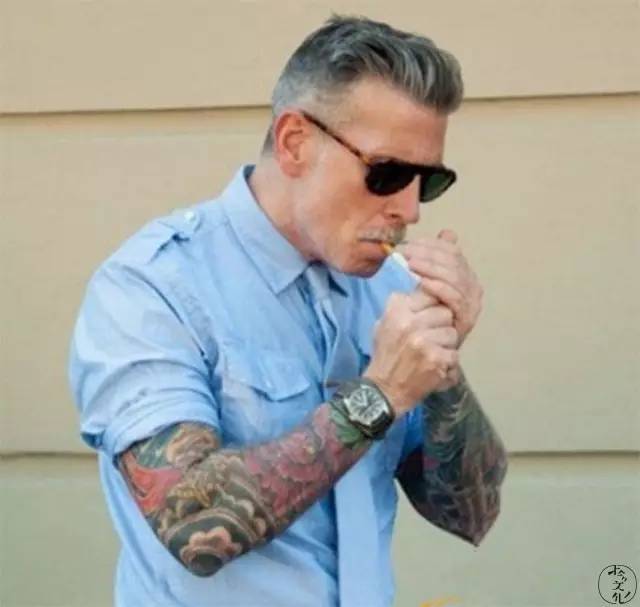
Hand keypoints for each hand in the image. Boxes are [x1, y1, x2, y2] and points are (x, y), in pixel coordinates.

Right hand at [364, 288, 458, 416]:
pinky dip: (447, 363)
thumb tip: (425, 285)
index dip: (432, 308)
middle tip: (429, 339)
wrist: (384, 390)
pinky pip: (454, 354)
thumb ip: (404, 306)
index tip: (427, 319)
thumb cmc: (386, 355)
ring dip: (446, 344)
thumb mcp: (385, 323)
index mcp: (397, 310)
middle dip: (441, 325)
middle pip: (445, 312)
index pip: (430, 294)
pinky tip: (434, 367)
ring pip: (452, 332)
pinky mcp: (436, 359)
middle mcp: (410, 322)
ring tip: (431, 354)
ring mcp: (424, 341)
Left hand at [399, 229, 483, 347]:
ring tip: (410, 264)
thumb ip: (434, 261)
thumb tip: (448, 233)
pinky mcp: (467, 318)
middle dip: (427, 254)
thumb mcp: (425, 285)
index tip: (409, 244)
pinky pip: (454, 296)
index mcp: (465, 275)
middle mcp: (473, 287)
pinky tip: (421, 282)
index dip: (430, 244)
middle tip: (405, 253)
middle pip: (454, 261)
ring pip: (454, 276)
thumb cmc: (422, 317)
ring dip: (430, 267)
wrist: (423, 350)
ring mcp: (472, 303)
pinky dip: (437, 286)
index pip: (451, 251)